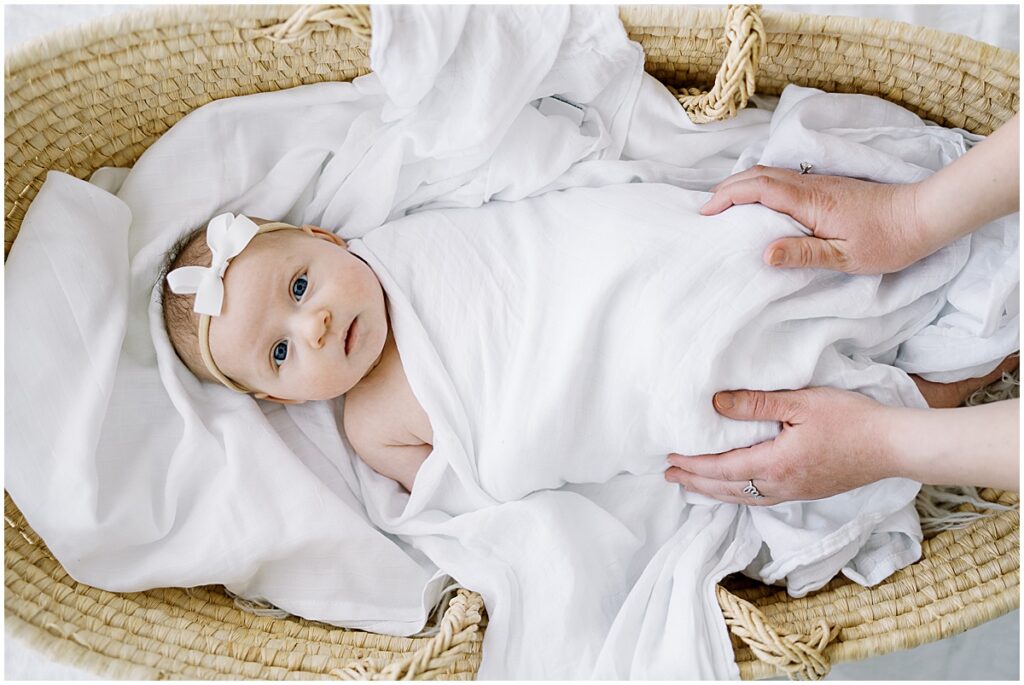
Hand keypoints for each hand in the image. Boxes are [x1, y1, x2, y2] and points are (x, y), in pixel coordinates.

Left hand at [664, 387, 895, 504]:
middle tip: (669, 475)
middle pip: (727, 489)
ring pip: (743, 498)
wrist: (892, 446)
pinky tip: (734, 489)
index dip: (693, 464)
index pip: (721, 468)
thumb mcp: (800, 402)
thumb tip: (716, 403)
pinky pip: (760, 499)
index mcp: (774, 465)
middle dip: (695, 481)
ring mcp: (794, 492)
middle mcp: (780, 486)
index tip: (670, 457)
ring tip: (692, 484)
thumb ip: (756, 404)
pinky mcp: (806, 492)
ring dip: (713, 491)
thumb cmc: (850, 419)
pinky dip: (737, 495)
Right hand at [700, 165, 930, 274]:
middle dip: (727, 188)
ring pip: (769, 174)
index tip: (705, 212)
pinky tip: (754, 205)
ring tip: (722, 207)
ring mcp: (817, 183)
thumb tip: (764, 254)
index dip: (728, 196)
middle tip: (705, 210)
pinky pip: (781, 181)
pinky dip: (758, 188)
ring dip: (741, 186)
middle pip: (758, 175)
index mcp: (810, 201)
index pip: (759, 188)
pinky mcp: (824, 187)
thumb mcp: (845, 257)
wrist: (922, 216)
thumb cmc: (886, 241)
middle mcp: (810, 185)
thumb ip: (803, 253)